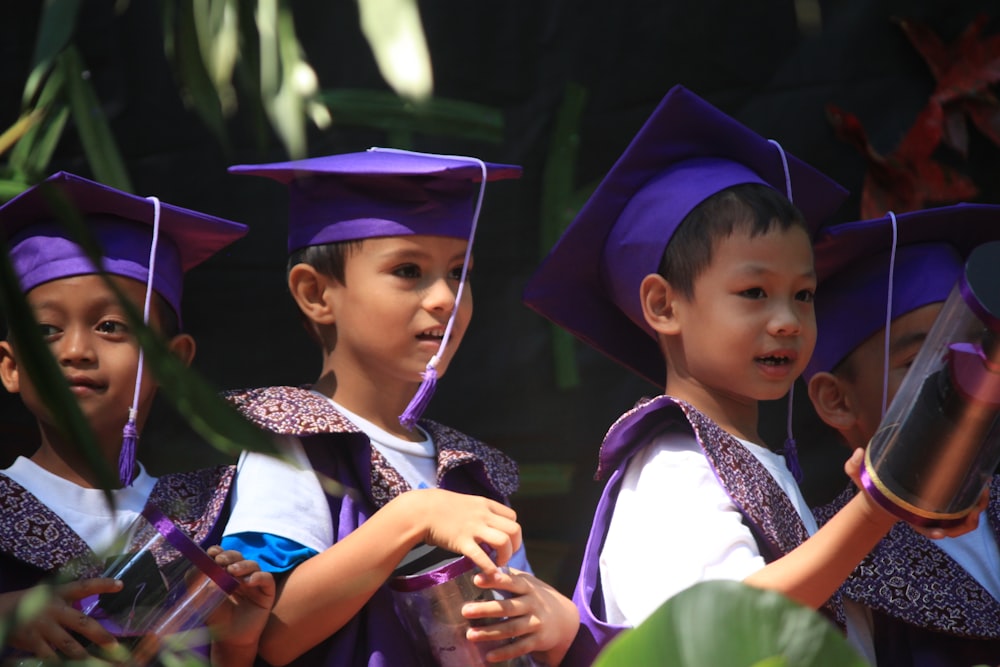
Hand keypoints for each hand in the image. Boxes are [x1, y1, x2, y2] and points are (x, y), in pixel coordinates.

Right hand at [1, 578, 122, 659]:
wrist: (0, 611)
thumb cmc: (29, 603)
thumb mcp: (48, 594)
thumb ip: (67, 600)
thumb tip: (89, 614)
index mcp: (59, 593)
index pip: (84, 586)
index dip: (102, 584)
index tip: (120, 585)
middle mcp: (53, 609)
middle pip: (81, 622)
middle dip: (100, 635)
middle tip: (114, 645)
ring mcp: (42, 626)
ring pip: (68, 644)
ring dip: (84, 656)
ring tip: (97, 663)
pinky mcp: (31, 641)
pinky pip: (49, 656)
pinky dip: (59, 663)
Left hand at [205, 546, 274, 666]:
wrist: (230, 640)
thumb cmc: (217, 618)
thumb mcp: (202, 601)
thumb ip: (196, 584)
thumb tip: (194, 568)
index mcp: (226, 574)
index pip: (224, 556)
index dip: (218, 551)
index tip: (211, 552)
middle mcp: (242, 575)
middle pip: (239, 557)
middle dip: (229, 556)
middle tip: (220, 561)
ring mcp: (255, 583)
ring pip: (253, 565)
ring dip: (242, 565)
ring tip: (232, 571)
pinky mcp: (267, 592)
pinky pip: (267, 578)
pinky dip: (259, 576)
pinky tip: (249, 582)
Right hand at [401, 489, 521, 573]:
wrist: (420, 510)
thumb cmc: (441, 507)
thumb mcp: (466, 502)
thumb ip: (480, 512)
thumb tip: (488, 524)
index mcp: (485, 504)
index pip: (512, 517)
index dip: (512, 532)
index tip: (506, 542)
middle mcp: (483, 515)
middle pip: (514, 530)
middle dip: (514, 546)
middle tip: (505, 556)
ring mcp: (473, 528)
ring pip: (503, 542)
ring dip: (505, 556)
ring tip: (497, 564)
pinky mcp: (462, 541)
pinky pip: (482, 557)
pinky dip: (489, 568)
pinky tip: (490, 575)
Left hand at [461, 568, 578, 664]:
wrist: (566, 620)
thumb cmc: (538, 597)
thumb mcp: (530, 583)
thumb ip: (511, 576)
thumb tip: (487, 563)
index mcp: (528, 588)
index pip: (511, 582)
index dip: (495, 580)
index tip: (477, 579)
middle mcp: (533, 605)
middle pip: (508, 607)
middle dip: (486, 609)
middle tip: (465, 610)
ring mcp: (536, 623)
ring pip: (511, 629)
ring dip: (490, 633)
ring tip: (470, 635)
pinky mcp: (538, 640)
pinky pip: (519, 648)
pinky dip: (504, 652)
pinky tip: (488, 656)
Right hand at [846, 448, 990, 538]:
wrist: (882, 495)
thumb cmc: (873, 489)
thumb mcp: (860, 478)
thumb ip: (854, 468)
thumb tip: (859, 453)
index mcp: (908, 516)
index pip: (922, 529)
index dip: (932, 532)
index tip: (939, 533)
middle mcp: (926, 519)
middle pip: (953, 528)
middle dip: (967, 520)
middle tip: (976, 502)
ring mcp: (938, 514)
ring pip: (965, 521)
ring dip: (977, 510)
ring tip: (982, 490)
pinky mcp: (946, 506)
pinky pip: (967, 512)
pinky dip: (976, 505)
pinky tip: (980, 487)